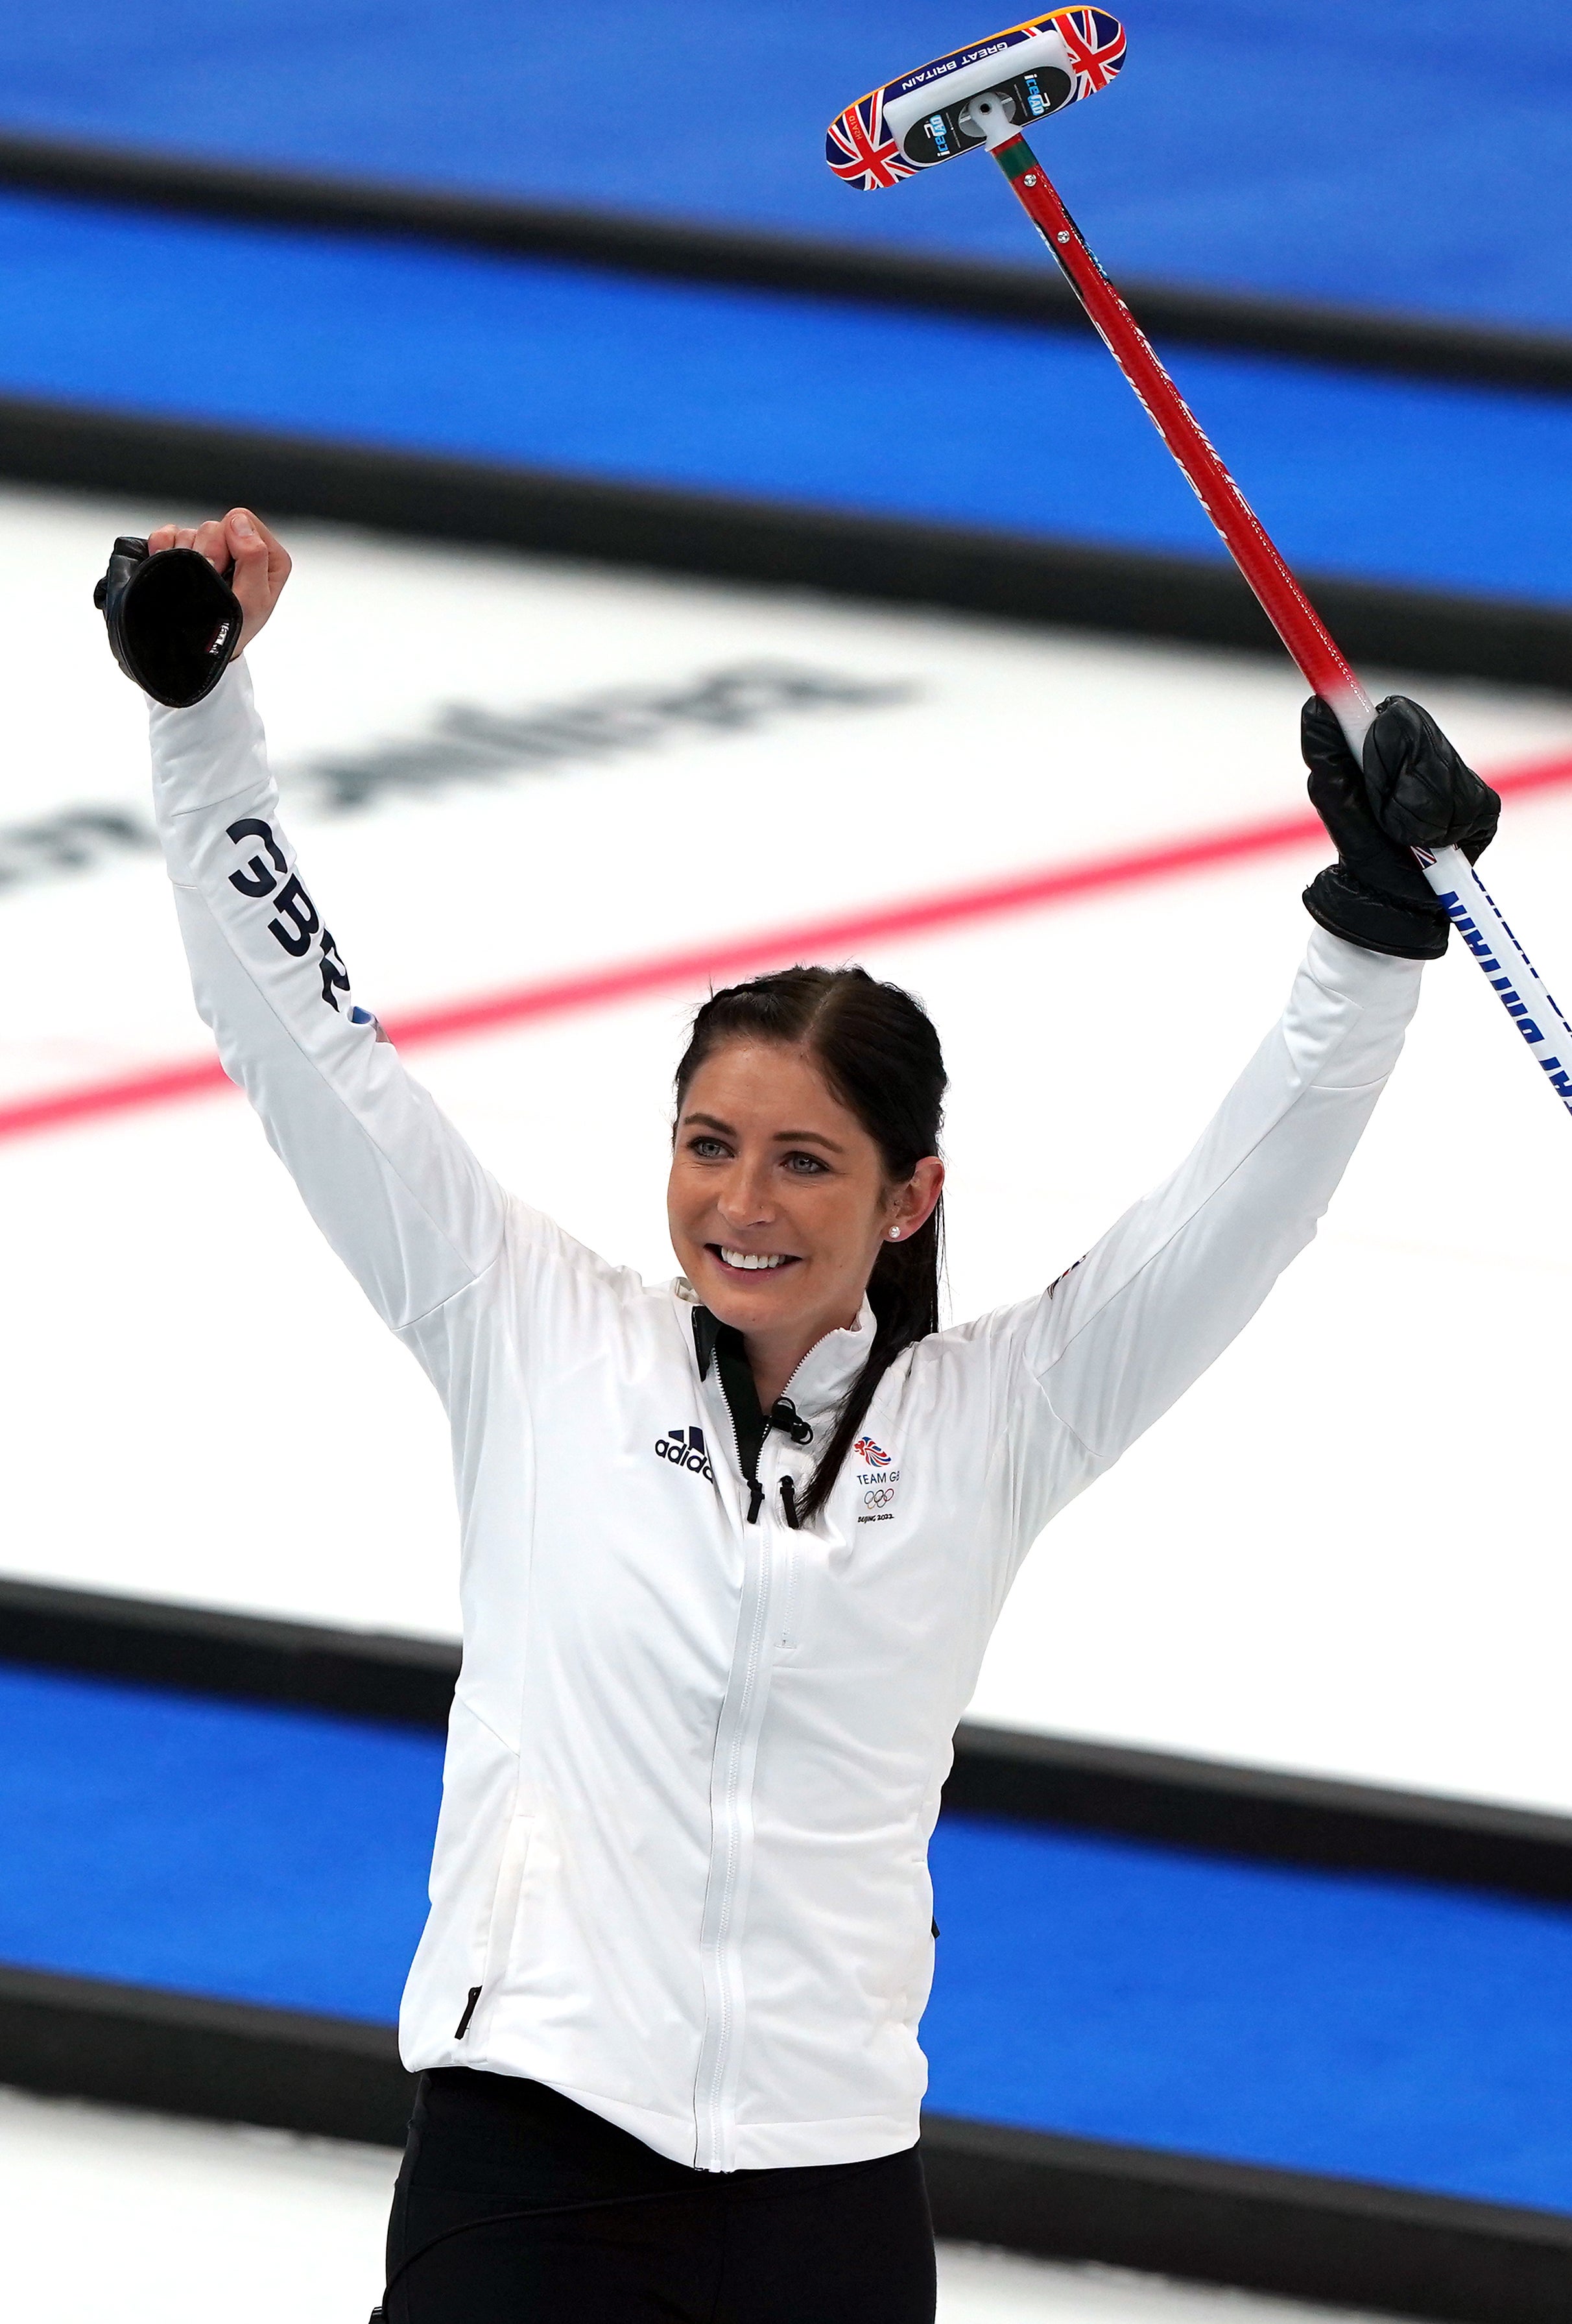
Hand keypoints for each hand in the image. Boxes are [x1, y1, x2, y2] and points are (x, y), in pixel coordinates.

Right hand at [145, 508, 290, 652]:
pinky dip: (163, 547)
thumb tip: (239, 523)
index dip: (229, 542)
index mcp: (267, 555)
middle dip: (207, 552)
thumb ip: (254, 558)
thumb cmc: (234, 629)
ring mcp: (211, 549)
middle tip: (208, 581)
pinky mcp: (184, 552)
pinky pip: (167, 534)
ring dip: (186, 556)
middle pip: (215, 525)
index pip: (242, 520)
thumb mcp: (254, 600)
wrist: (201, 650)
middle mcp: (240, 547)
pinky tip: (166, 563)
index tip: (224, 571)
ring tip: (191, 583)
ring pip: (191, 531)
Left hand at [1301, 695, 1499, 960]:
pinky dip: (1445, 832)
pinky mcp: (1484, 805)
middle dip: (1397, 786)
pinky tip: (1435, 844)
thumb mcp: (1335, 800)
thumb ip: (1328, 752)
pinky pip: (1469, 808)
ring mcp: (1460, 777)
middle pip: (1424, 742)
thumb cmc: (1361, 847)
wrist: (1391, 899)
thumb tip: (1315, 706)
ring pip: (1447, 778)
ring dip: (1418, 816)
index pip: (1397, 716)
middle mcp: (1429, 751)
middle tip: (1387, 819)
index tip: (1370, 776)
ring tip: (1407, 836)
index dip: (1383, 746)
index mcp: (1390, 740)